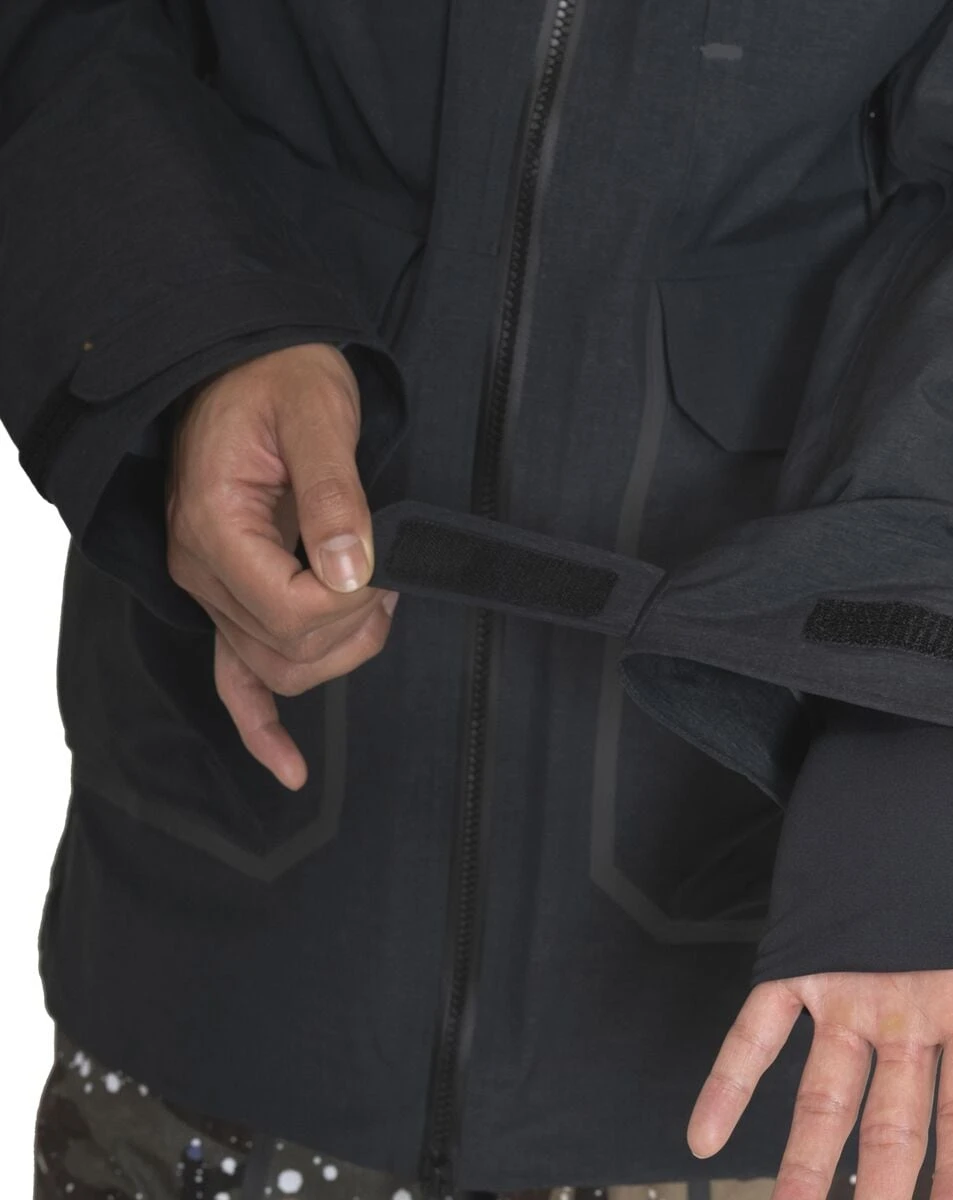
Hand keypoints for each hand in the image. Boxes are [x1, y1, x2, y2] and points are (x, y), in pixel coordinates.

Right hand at [164, 342, 398, 790]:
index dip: (349, 604)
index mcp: (214, 526)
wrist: (248, 365)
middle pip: (286, 649)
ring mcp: (211, 590)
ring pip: (276, 668)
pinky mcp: (231, 596)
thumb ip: (334, 495)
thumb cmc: (280, 381)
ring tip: (377, 601)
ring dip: (338, 652)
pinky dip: (261, 724)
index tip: (383, 567)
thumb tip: (354, 569)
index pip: (287, 611)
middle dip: (354, 627)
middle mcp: (202, 569)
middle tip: (392, 575)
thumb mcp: (317, 417)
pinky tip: (289, 768)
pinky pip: (235, 677)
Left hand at [687, 757, 952, 1198]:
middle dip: (882, 1186)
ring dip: (804, 1158)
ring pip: (827, 1091)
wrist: (913, 741)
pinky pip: (758, 1026)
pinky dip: (731, 1078)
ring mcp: (849, 985)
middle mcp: (909, 1005)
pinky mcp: (799, 953)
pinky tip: (704, 1131)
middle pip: (897, 1121)